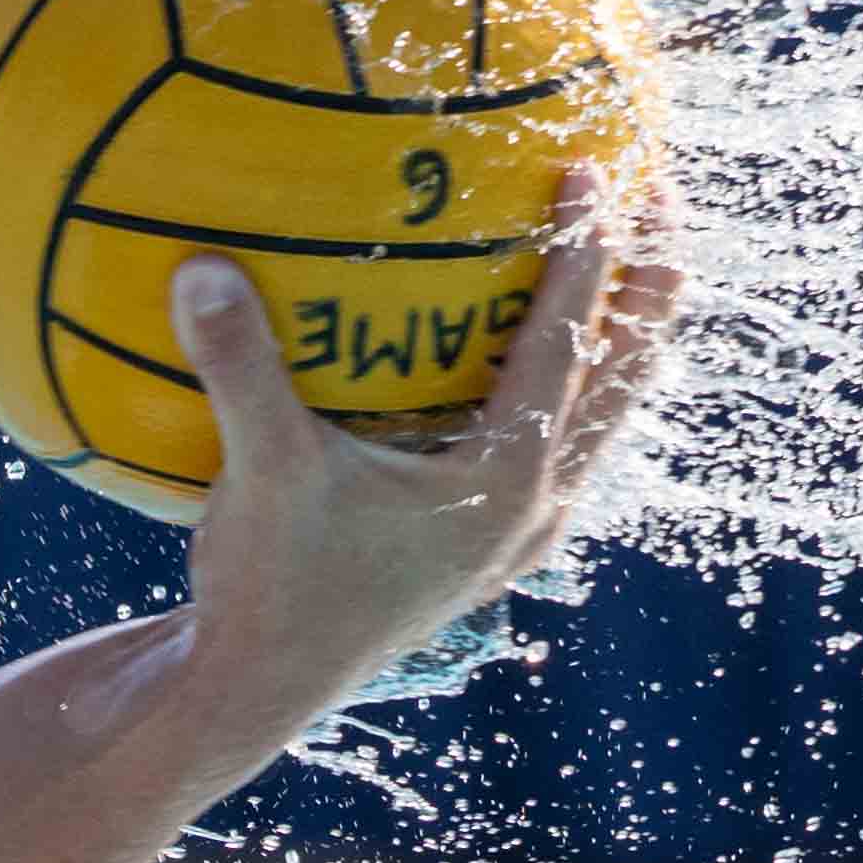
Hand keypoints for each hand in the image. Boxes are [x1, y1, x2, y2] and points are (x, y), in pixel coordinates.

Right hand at [165, 184, 683, 727]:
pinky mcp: (489, 552)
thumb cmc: (268, 587)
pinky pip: (561, 453)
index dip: (586, 255)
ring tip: (635, 276)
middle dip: (649, 291)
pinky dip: (571, 396)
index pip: (566, 346)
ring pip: (603, 422)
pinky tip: (543, 369)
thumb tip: (198, 268)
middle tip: (663, 201)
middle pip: (623, 380)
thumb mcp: (258, 472)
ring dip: (623, 345)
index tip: (593, 171)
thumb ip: (240, 368)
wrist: (257, 691)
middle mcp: (533, 509)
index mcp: (501, 483)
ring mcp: (520, 537)